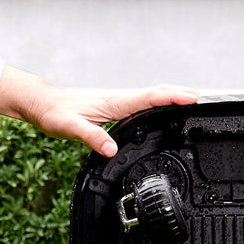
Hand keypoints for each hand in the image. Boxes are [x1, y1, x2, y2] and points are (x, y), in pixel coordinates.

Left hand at [0, 66, 197, 155]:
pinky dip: (157, 103)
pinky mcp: (113, 107)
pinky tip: (162, 109)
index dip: (171, 97)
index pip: (148, 98)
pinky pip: (141, 103)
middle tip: (201, 98)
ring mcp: (117, 102)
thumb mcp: (69, 128)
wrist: (42, 104)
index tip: (191, 97)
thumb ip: (91, 137)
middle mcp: (118, 99)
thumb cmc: (53, 114)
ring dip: (170, 96)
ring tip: (190, 100)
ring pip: (150, 97)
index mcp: (113, 102)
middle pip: (155, 94)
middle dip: (179, 93)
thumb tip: (111, 150)